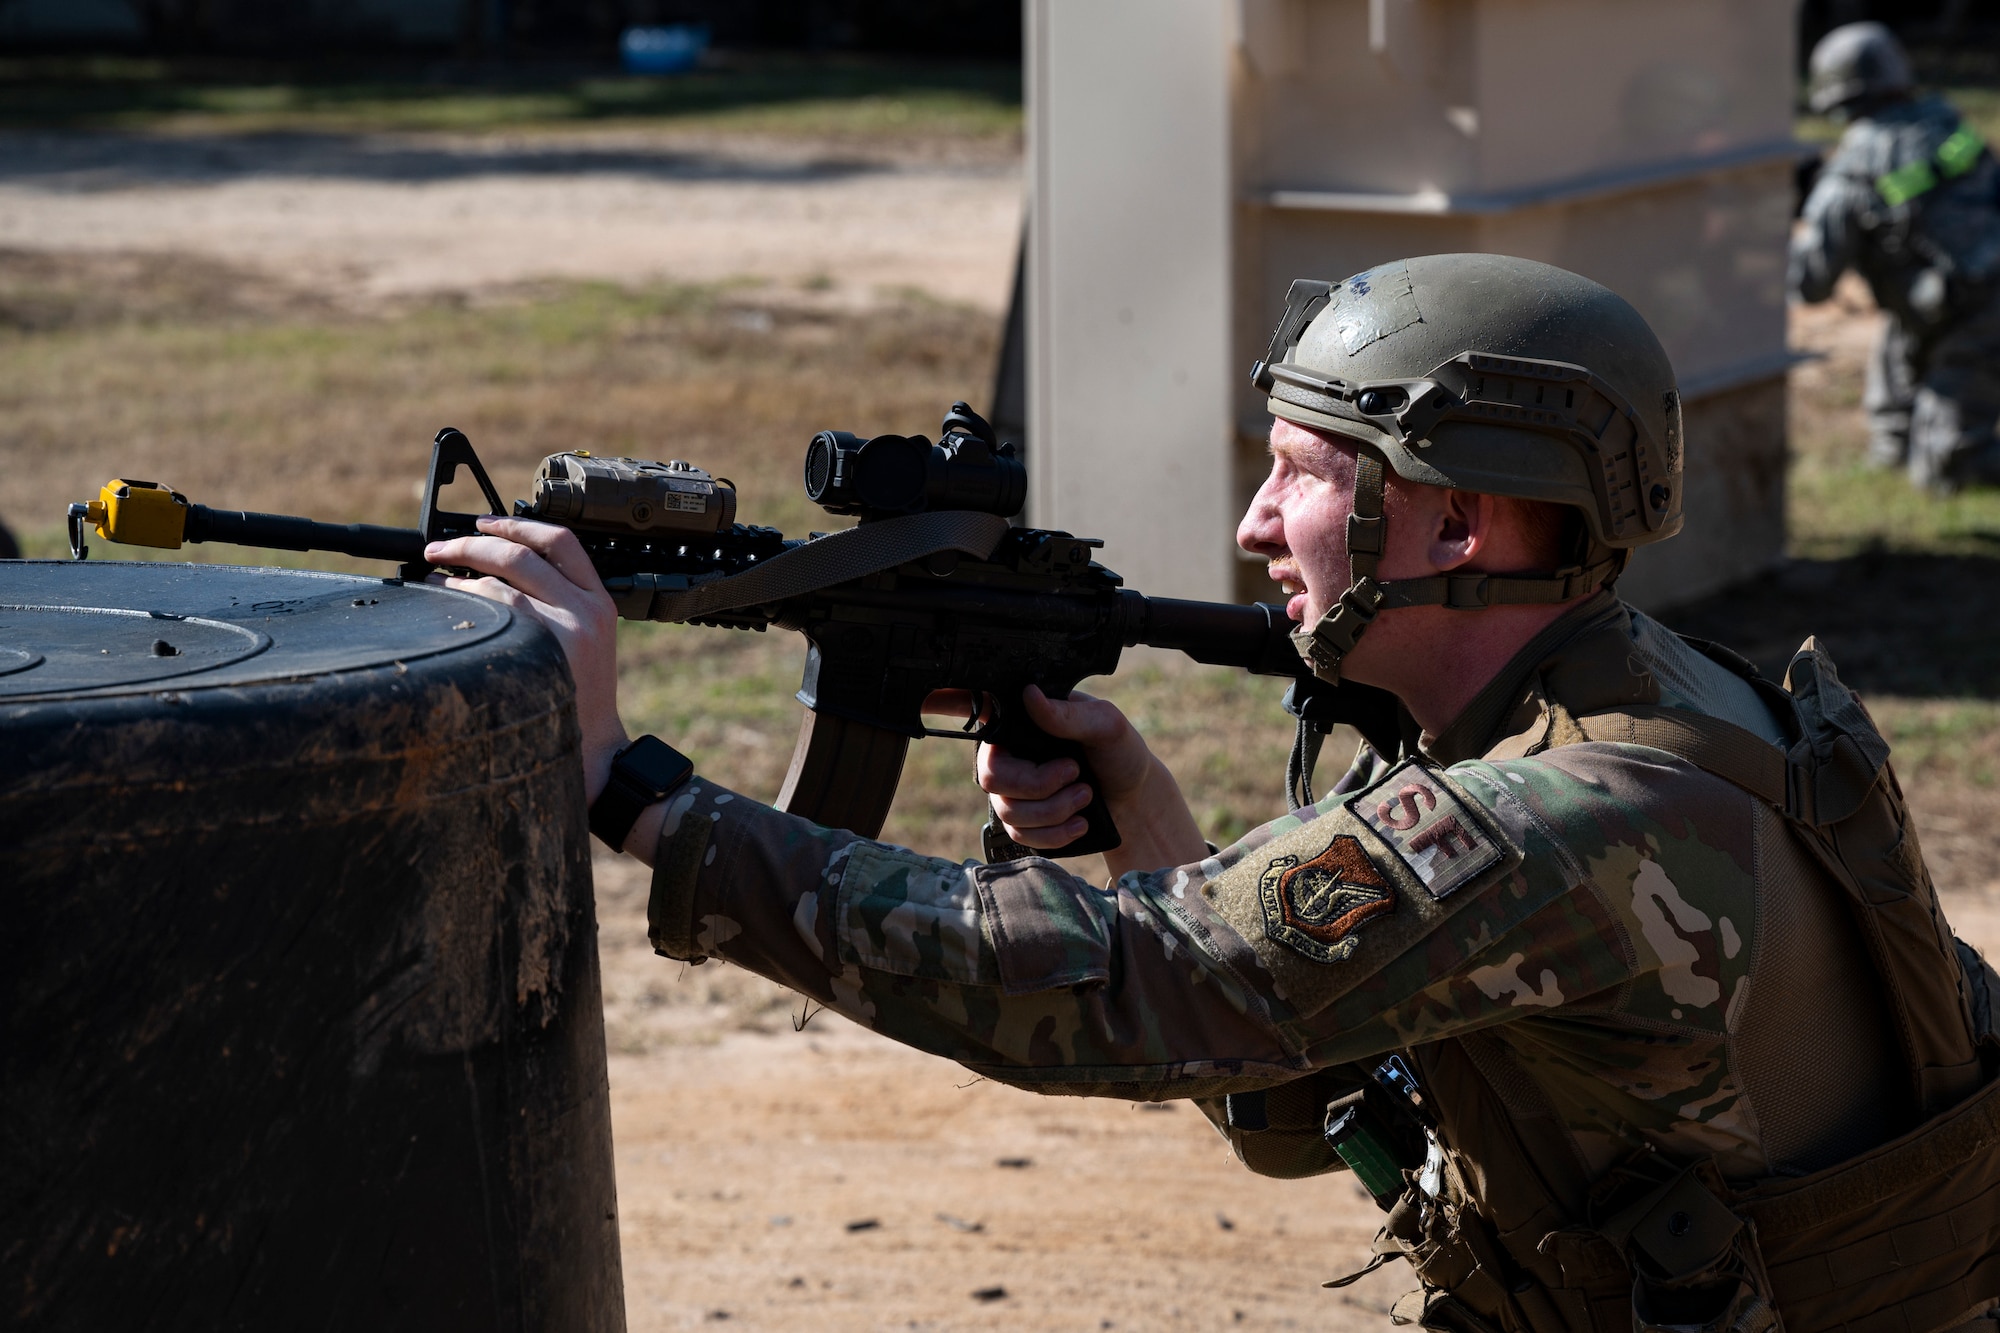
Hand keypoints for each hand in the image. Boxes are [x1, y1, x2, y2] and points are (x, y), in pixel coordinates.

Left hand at [424, 517, 627, 804]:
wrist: (596, 751)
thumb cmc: (581, 697)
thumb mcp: (587, 638)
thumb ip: (558, 602)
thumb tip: (490, 568)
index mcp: (600, 601)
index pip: (561, 542)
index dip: (517, 526)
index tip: (483, 524)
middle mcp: (585, 610)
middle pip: (521, 555)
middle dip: (470, 545)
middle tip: (438, 550)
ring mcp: (563, 632)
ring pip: (498, 583)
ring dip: (456, 577)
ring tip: (434, 582)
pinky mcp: (539, 654)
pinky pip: (489, 613)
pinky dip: (460, 604)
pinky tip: (445, 611)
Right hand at [925, 685, 1206, 877]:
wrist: (1134, 798)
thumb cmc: (1119, 752)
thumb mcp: (1105, 725)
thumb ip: (1069, 714)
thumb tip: (1030, 695)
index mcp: (1022, 721)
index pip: (973, 708)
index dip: (942, 699)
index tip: (927, 698)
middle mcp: (1009, 755)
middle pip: (991, 777)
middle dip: (1039, 785)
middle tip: (1075, 775)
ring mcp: (1013, 792)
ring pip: (1008, 812)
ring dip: (1055, 810)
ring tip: (1086, 797)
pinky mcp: (1024, 824)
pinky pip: (1021, 837)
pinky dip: (1055, 834)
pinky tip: (1079, 822)